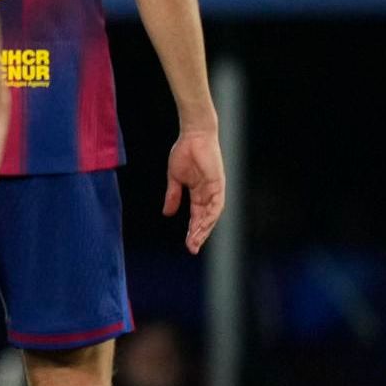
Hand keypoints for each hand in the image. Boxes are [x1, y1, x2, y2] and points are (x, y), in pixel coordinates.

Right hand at [164, 129, 224, 253]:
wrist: (193, 136)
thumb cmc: (184, 153)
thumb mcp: (175, 178)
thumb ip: (173, 196)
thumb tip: (167, 213)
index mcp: (199, 194)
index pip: (197, 217)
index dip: (193, 231)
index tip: (188, 245)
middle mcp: (209, 195)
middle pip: (205, 220)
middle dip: (199, 234)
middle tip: (192, 248)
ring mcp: (215, 190)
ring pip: (212, 215)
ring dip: (204, 228)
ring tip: (196, 240)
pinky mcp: (218, 184)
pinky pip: (217, 203)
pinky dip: (211, 215)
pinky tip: (204, 224)